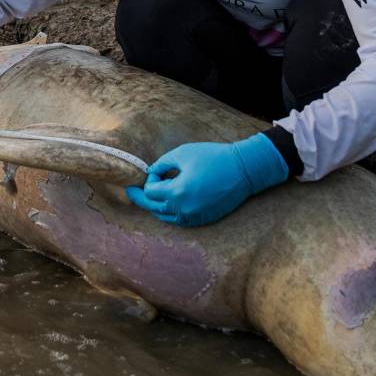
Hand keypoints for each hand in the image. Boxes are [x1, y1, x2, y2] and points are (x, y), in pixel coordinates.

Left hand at [126, 133, 288, 225]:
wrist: (243, 170)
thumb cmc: (213, 157)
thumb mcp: (183, 153)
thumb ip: (162, 164)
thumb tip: (151, 173)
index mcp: (177, 192)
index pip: (150, 192)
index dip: (150, 180)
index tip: (157, 171)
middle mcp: (183, 209)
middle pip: (153, 208)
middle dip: (142, 198)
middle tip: (131, 192)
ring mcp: (194, 217)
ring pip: (165, 217)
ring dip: (156, 207)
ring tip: (150, 197)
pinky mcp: (204, 219)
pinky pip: (180, 221)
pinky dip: (171, 213)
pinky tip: (168, 204)